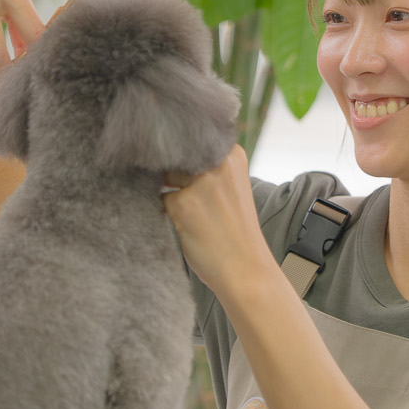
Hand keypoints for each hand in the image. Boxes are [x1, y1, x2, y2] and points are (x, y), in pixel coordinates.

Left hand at [162, 146, 277, 302]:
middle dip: (173, 173)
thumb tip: (164, 157)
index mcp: (232, 154)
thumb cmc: (236, 232)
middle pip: (176, 155)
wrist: (246, 270)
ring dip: (171, 194)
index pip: (192, 139)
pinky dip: (168, 213)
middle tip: (193, 201)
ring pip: (166, 176)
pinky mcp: (183, 204)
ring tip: (195, 216)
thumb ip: (207, 168)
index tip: (184, 170)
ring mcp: (201, 182)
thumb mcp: (229, 187)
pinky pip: (162, 200)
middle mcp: (218, 162)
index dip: (182, 154)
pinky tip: (188, 226)